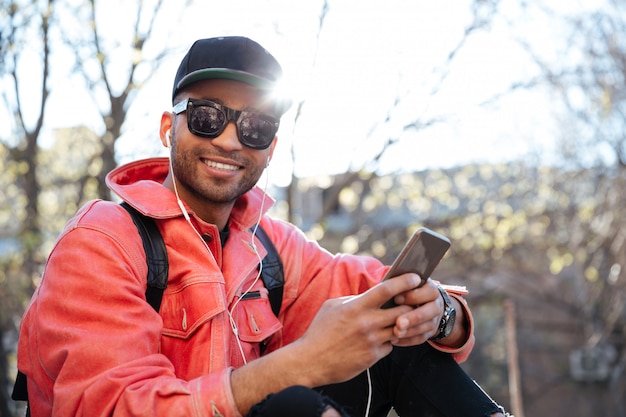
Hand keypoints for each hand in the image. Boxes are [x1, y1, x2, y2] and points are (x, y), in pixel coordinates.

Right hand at [292, 273, 419, 385]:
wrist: (310, 361)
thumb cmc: (319, 331)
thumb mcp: (332, 307)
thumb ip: (353, 299)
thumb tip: (369, 295)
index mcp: (357, 306)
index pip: (387, 289)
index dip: (404, 281)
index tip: (414, 277)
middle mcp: (368, 323)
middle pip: (402, 311)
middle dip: (409, 306)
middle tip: (412, 302)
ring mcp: (372, 341)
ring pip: (400, 329)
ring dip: (400, 324)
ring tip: (397, 320)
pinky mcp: (373, 357)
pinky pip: (390, 346)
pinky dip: (388, 341)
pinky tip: (379, 339)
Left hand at [385, 276, 443, 345]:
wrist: (421, 303)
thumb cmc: (407, 290)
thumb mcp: (406, 284)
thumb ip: (399, 284)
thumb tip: (385, 284)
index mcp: (431, 288)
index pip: (428, 292)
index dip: (412, 296)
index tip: (396, 298)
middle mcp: (436, 304)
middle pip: (429, 311)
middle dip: (413, 317)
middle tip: (398, 322)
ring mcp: (435, 319)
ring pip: (426, 327)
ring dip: (410, 331)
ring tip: (395, 333)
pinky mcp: (430, 332)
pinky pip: (421, 338)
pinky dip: (408, 340)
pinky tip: (394, 340)